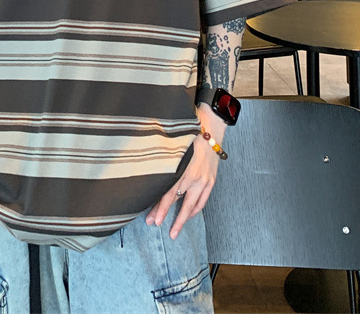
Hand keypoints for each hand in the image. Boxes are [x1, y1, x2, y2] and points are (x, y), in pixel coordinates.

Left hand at [145, 108, 225, 238]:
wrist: (211, 128)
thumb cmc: (189, 133)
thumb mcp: (173, 145)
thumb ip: (164, 160)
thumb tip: (147, 172)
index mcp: (183, 167)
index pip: (169, 193)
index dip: (160, 207)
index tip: (152, 219)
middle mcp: (194, 176)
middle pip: (178, 201)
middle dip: (166, 215)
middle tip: (155, 225)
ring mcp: (204, 180)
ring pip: (192, 205)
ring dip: (182, 219)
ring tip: (174, 231)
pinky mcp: (211, 181)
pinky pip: (203, 200)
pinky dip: (195, 210)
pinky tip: (188, 216)